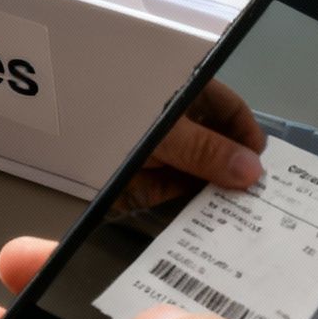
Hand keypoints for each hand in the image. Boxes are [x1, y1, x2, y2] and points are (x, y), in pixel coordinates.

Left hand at [119, 80, 266, 212]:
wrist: (57, 138)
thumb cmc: (112, 120)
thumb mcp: (164, 132)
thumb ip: (208, 152)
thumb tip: (251, 171)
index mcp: (182, 96)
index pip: (229, 109)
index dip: (247, 134)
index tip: (260, 164)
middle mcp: (174, 125)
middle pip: (218, 145)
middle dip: (234, 169)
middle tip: (256, 196)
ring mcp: (159, 155)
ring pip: (200, 173)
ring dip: (216, 192)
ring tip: (240, 216)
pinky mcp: (143, 184)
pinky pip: (175, 194)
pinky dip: (191, 208)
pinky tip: (209, 222)